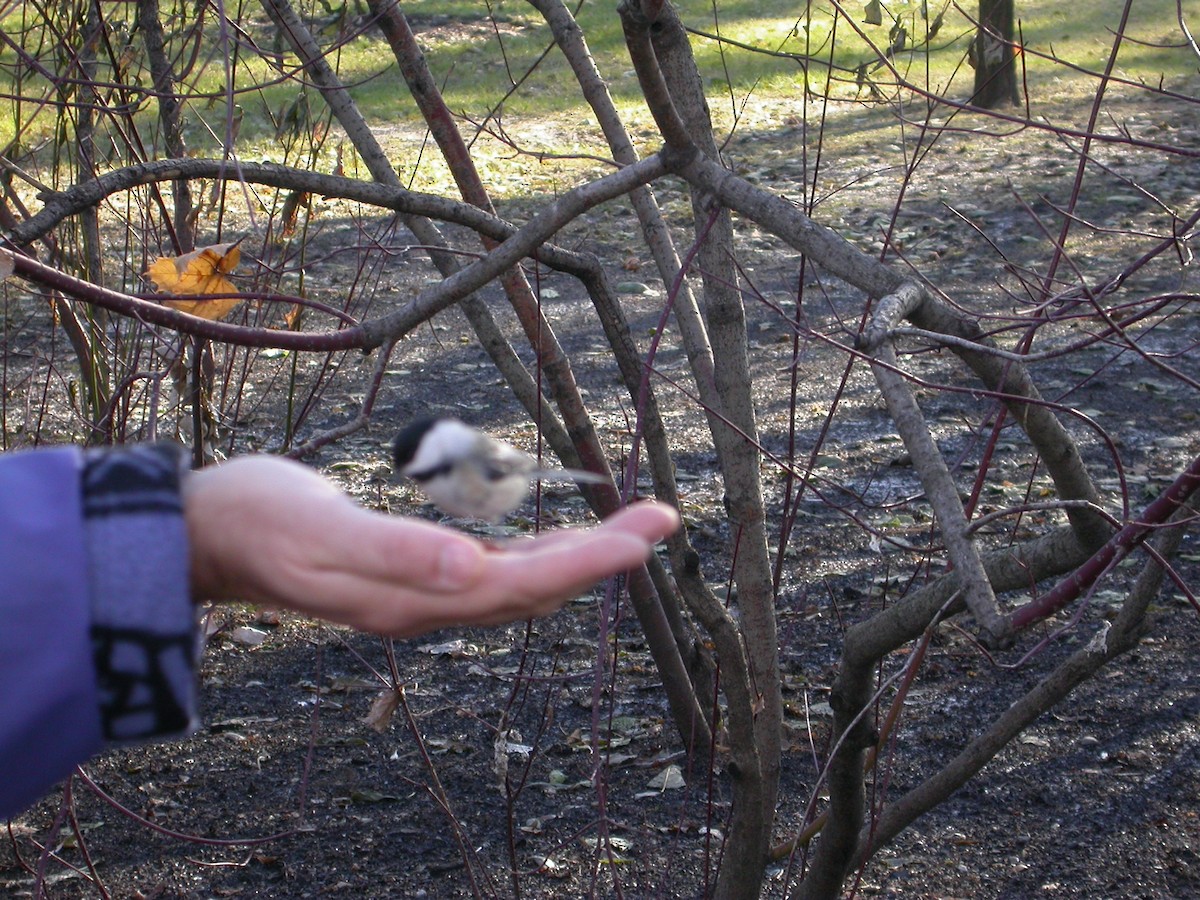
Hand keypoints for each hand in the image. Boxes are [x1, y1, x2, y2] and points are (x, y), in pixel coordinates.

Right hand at [183, 455, 678, 636]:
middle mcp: (427, 606)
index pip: (523, 586)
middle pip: (535, 588)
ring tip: (630, 527)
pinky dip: (537, 555)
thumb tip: (471, 570)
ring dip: (578, 556)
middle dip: (602, 556)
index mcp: (413, 599)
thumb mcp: (317, 530)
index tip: (645, 534)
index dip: (588, 562)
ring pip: (520, 583)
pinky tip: (557, 540)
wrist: (206, 536)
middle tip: (663, 516)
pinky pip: (493, 573)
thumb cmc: (256, 521)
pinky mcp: (412, 577)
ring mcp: (420, 595)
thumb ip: (395, 553)